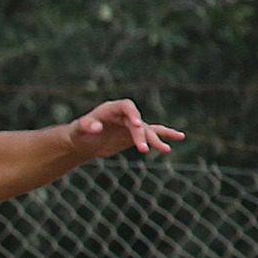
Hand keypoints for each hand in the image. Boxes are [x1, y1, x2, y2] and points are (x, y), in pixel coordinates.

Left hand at [68, 99, 183, 158]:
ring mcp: (131, 124)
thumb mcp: (78, 130)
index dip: (132, 114)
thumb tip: (96, 127)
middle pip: (137, 123)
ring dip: (155, 140)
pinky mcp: (134, 134)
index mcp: (111, 109)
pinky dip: (163, 136)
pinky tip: (179, 137)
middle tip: (143, 149)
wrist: (82, 141)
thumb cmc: (78, 133)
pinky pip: (151, 134)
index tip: (136, 125)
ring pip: (147, 130)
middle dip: (140, 135)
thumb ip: (86, 126)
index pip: (126, 107)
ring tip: (165, 150)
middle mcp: (124, 115)